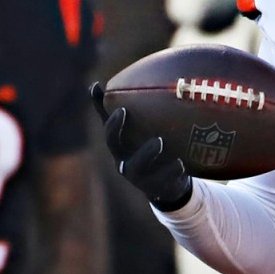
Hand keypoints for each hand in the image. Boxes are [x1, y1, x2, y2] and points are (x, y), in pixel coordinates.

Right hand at [91, 83, 191, 212]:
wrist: (164, 183)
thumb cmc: (143, 149)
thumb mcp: (130, 132)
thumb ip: (112, 111)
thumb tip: (94, 85)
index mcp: (119, 150)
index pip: (110, 137)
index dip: (114, 125)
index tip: (123, 110)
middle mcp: (125, 164)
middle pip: (120, 152)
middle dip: (124, 135)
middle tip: (146, 129)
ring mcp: (141, 179)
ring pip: (141, 169)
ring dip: (149, 155)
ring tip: (161, 142)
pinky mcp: (158, 188)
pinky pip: (163, 182)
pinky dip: (171, 172)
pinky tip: (181, 163)